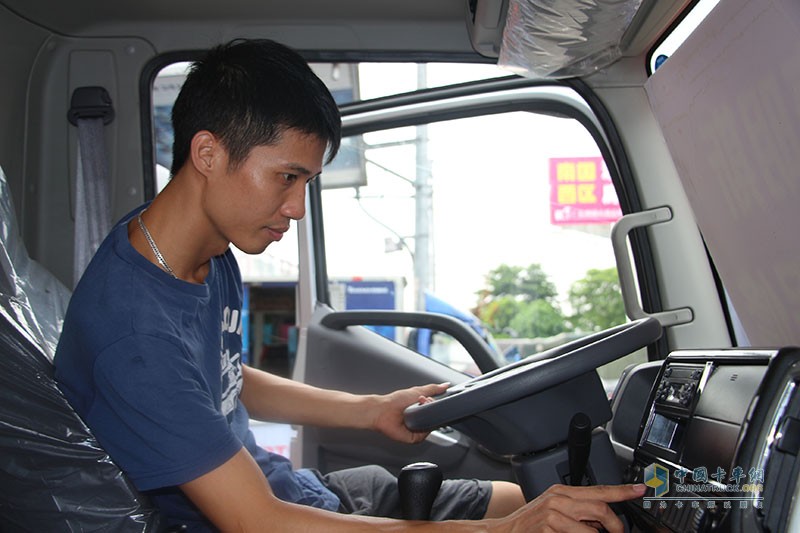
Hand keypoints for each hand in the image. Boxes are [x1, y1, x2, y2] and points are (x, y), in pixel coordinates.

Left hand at [370, 382, 448, 443]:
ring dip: (427, 417)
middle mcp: (419, 420)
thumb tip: (446, 385)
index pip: (436, 409)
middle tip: (425, 402)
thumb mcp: (418, 391)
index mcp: (420, 409)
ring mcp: (416, 429)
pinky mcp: (413, 438)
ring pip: (431, 427)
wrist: (383, 411)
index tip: (436, 398)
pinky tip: (418, 420)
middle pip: (435, 418)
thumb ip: (433, 389)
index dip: (438, 404)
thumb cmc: (395, 401)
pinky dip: (423, 428)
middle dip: (432, 408)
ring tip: (418, 409)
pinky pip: (424, 436)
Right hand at [498, 483, 645, 532]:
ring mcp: (553, 516)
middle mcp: (558, 500)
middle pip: (600, 508)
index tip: (641, 490)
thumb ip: (577, 509)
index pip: (599, 488)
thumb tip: (604, 517)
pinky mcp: (548, 530)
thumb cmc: (530, 523)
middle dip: (616, 525)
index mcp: (562, 492)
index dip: (623, 490)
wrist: (506, 532)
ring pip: (592, 530)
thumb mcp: (553, 508)